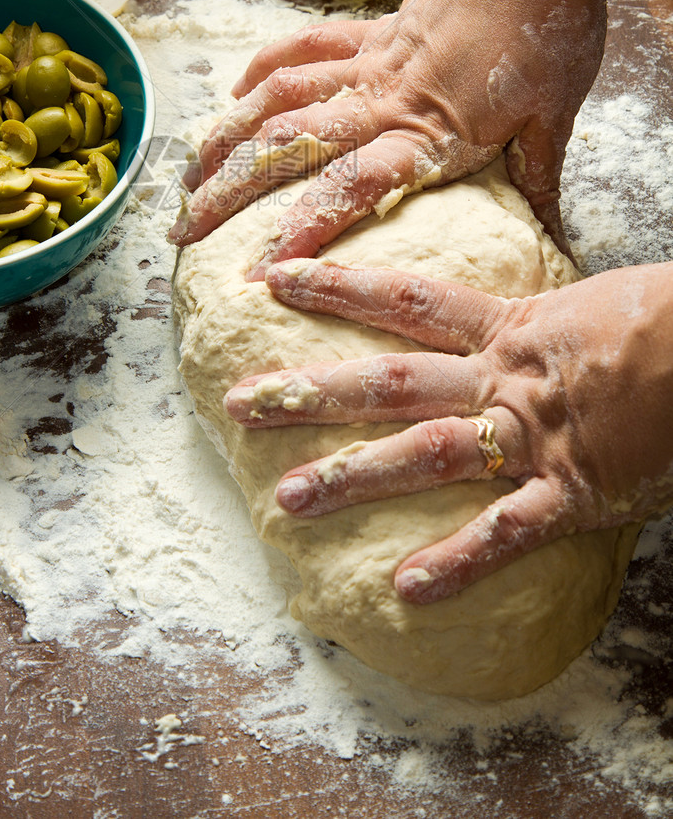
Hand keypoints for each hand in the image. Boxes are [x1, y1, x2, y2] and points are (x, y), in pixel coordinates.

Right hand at [169, 0, 611, 274]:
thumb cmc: (551, 27)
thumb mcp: (555, 116)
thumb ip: (539, 176)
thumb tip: (553, 239)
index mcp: (428, 131)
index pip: (351, 189)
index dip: (303, 230)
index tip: (263, 271)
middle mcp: (383, 100)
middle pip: (289, 148)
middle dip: (229, 192)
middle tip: (184, 230)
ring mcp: (369, 63)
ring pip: (277, 100)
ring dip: (226, 137)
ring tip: (188, 174)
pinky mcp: (369, 30)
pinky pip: (302, 50)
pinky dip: (262, 70)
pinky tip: (235, 93)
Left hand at [224, 259, 672, 602]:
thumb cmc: (668, 321)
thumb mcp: (589, 305)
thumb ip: (534, 325)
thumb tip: (508, 329)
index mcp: (510, 328)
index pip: (403, 299)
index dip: (334, 286)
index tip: (272, 277)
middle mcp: (504, 379)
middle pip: (388, 380)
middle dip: (310, 391)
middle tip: (237, 401)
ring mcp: (534, 436)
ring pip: (426, 453)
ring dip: (354, 477)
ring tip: (287, 500)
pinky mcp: (575, 492)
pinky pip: (509, 533)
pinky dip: (459, 561)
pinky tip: (407, 589)